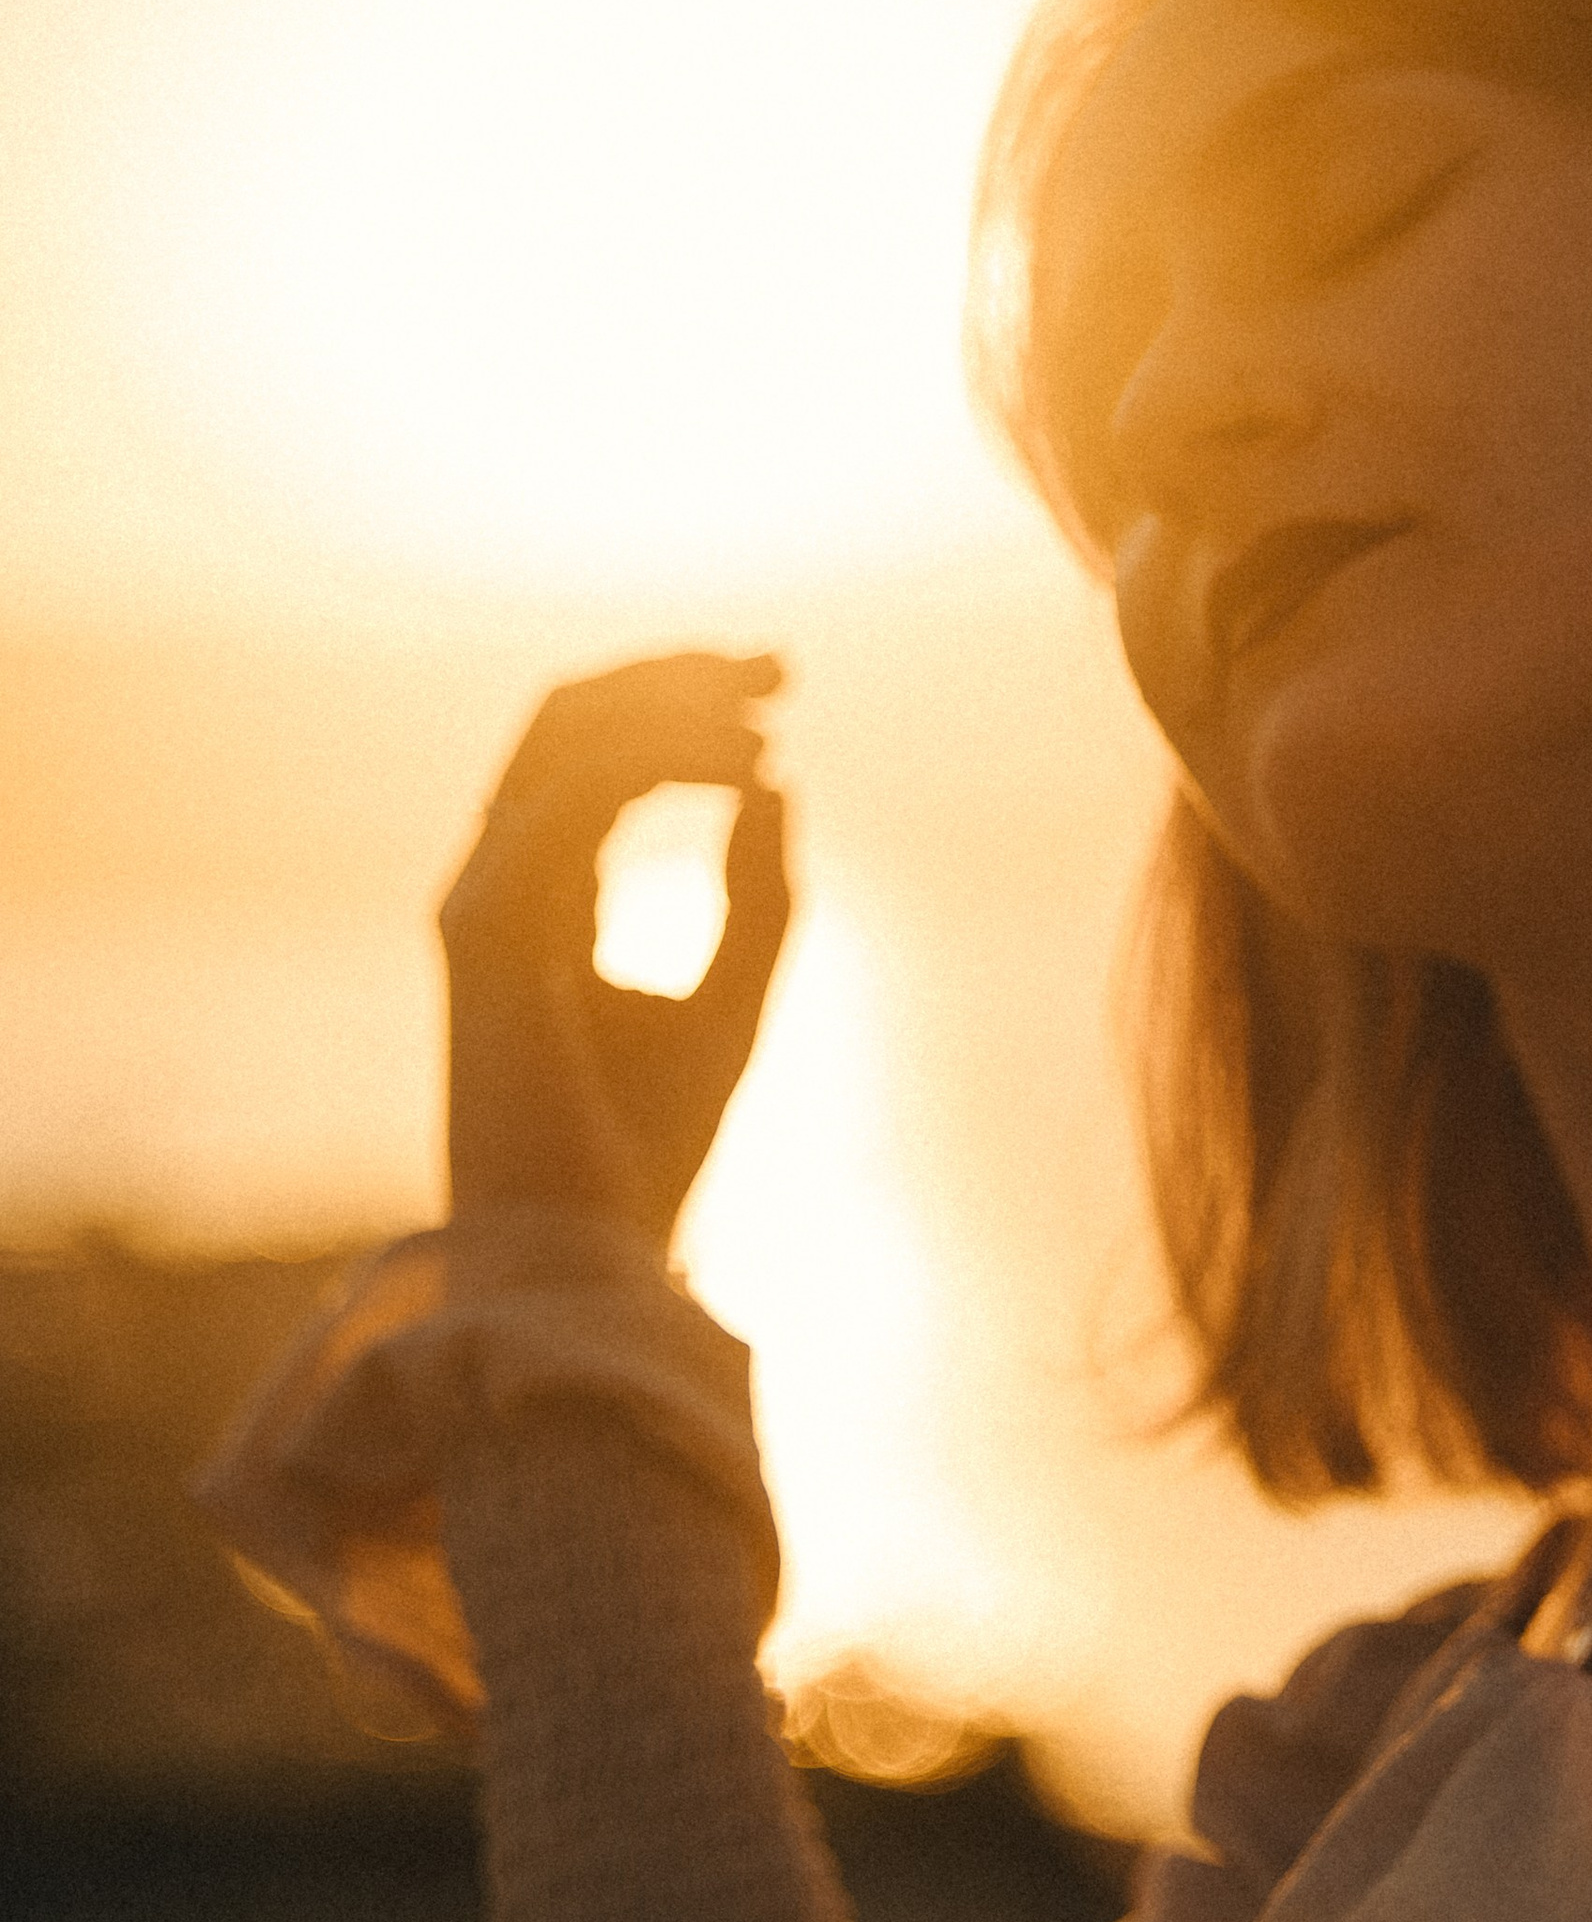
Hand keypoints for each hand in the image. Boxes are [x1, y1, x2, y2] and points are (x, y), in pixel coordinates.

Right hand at [440, 652, 791, 1252]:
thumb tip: (775, 782)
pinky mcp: (483, 934)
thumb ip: (755, 894)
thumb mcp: (736, 997)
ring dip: (670, 705)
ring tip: (768, 709)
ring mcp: (479, 904)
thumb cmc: (650, 1147)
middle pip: (565, 724)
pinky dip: (659, 766)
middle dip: (674, 676)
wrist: (587, 1255)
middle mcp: (499, 886)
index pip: (592, 755)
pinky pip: (566, 804)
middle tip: (781, 667)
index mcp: (544, 899)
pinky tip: (743, 771)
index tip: (781, 691)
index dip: (680, 702)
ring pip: (561, 743)